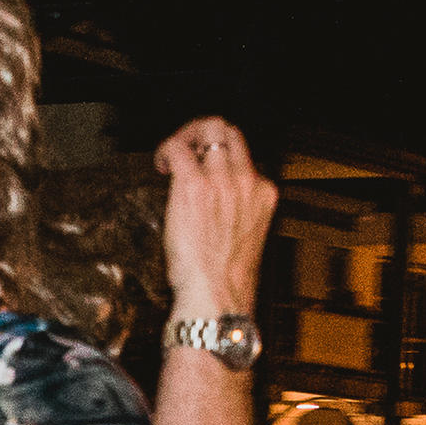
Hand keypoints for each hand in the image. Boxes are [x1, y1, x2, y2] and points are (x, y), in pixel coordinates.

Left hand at [155, 117, 274, 315]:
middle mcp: (247, 181)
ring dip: (186, 136)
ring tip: (173, 155)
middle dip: (204, 132)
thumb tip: (215, 203)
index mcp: (263, 194)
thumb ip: (238, 212)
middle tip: (187, 146)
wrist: (217, 295)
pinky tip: (161, 164)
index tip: (205, 165)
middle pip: (229, 132)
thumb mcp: (246, 237)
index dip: (220, 157)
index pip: (245, 157)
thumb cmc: (225, 278)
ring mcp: (222, 180)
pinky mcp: (194, 184)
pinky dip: (167, 149)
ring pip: (210, 129)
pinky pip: (179, 147)